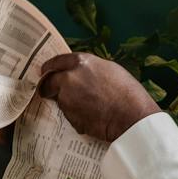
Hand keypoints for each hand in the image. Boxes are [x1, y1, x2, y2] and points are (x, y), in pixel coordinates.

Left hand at [37, 53, 161, 143]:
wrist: (131, 116)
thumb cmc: (127, 92)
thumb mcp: (109, 69)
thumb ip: (89, 69)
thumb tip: (80, 73)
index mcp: (80, 62)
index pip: (56, 62)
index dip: (50, 67)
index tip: (46, 71)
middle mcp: (69, 78)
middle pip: (49, 81)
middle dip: (50, 86)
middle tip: (55, 91)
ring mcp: (66, 98)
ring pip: (60, 99)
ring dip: (67, 102)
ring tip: (87, 106)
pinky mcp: (69, 116)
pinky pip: (68, 114)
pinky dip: (75, 115)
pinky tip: (91, 116)